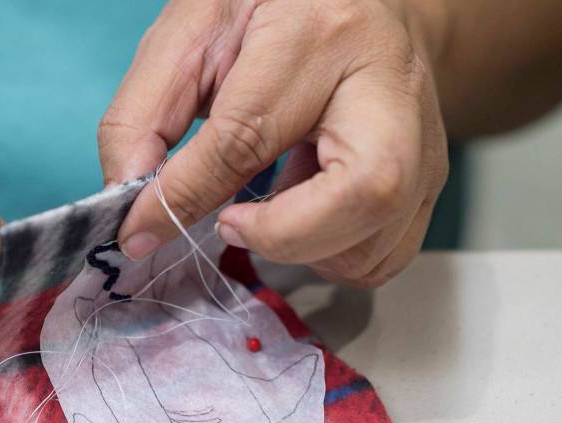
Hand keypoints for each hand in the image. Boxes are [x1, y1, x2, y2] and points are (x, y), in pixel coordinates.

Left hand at [99, 0, 448, 287]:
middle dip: (282, 236)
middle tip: (230, 226)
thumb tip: (131, 210)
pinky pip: (386, 254)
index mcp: (317, 31)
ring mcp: (424, 134)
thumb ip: (143, 117)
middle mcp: (387, 82)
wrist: (354, 1)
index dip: (184, 197)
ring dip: (303, 252)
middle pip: (365, 190)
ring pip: (378, 237)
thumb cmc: (265, 16)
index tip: (141, 230)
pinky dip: (332, 258)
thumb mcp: (189, 38)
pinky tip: (301, 218)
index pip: (247, 136)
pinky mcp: (431, 175)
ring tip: (264, 214)